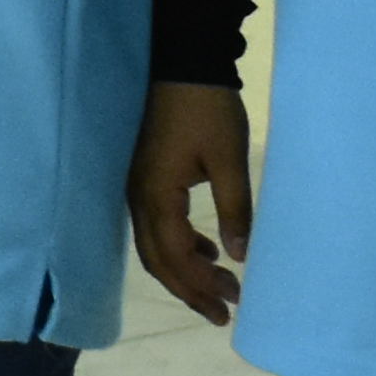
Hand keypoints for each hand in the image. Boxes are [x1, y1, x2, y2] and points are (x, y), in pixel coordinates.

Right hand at [130, 84, 256, 325]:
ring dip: (184, 270)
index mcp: (157, 194)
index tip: (234, 304)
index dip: (202, 284)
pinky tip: (205, 247)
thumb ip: (235, 209)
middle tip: (223, 313)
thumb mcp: (229, 159)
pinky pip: (154, 225)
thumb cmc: (207, 110)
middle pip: (157, 259)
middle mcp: (138, 196)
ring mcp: (135, 185)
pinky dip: (178, 245)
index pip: (176, 255)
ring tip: (219, 285)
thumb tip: (240, 256)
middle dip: (190, 289)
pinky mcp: (142, 176)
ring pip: (153, 244)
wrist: (181, 62)